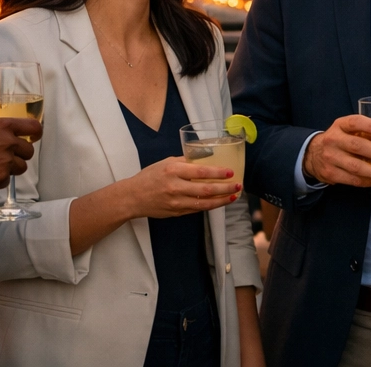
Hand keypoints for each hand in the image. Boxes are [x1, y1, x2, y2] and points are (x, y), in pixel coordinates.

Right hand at [0, 118, 41, 191]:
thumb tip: (0, 129)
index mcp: (4, 126)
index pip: (33, 128)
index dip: (36, 134)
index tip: (33, 138)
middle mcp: (8, 143)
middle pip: (29, 151)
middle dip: (19, 155)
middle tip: (4, 157)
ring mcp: (5, 162)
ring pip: (20, 168)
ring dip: (10, 168)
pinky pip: (6, 181)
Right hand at [124, 157, 240, 217]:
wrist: (132, 197)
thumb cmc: (150, 177)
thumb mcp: (166, 163)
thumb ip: (185, 162)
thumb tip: (206, 158)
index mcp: (173, 170)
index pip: (200, 171)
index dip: (218, 172)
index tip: (230, 172)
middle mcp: (175, 187)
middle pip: (206, 189)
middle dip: (225, 188)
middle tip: (238, 185)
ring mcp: (176, 202)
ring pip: (204, 203)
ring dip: (222, 200)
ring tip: (234, 195)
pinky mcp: (176, 212)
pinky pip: (197, 209)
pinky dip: (210, 206)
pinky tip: (220, 202)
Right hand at [304, 115, 370, 186]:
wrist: (312, 154)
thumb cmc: (339, 139)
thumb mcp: (346, 129)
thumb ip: (364, 130)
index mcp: (340, 125)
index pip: (355, 122)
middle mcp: (333, 140)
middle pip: (357, 146)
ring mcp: (331, 158)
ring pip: (355, 167)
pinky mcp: (331, 174)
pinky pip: (352, 180)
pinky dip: (368, 181)